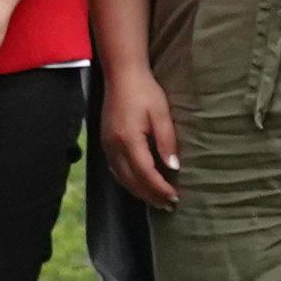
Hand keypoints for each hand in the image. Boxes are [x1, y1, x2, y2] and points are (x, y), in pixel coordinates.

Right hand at [98, 55, 183, 208]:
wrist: (122, 75)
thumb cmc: (145, 91)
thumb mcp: (161, 113)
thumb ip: (167, 141)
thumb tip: (173, 167)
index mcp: (128, 140)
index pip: (146, 174)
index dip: (160, 189)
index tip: (175, 197)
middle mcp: (114, 147)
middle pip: (132, 181)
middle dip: (151, 196)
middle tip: (169, 205)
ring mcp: (107, 145)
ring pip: (122, 178)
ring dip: (139, 192)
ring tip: (157, 200)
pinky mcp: (105, 142)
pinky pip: (116, 170)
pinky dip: (129, 182)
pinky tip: (140, 184)